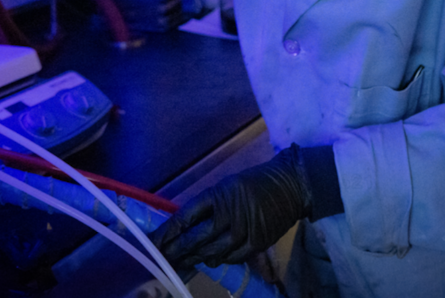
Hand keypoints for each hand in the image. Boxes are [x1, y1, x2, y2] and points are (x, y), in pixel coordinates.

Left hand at [151, 145, 312, 269]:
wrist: (290, 185)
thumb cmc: (256, 182)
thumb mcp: (229, 186)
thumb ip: (210, 205)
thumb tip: (187, 225)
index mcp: (218, 194)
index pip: (186, 215)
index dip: (168, 231)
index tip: (154, 241)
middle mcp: (229, 213)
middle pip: (195, 238)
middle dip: (176, 250)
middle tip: (162, 258)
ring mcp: (243, 229)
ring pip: (212, 252)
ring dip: (195, 258)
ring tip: (181, 262)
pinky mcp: (257, 242)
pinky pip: (232, 258)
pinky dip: (219, 260)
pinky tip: (211, 260)